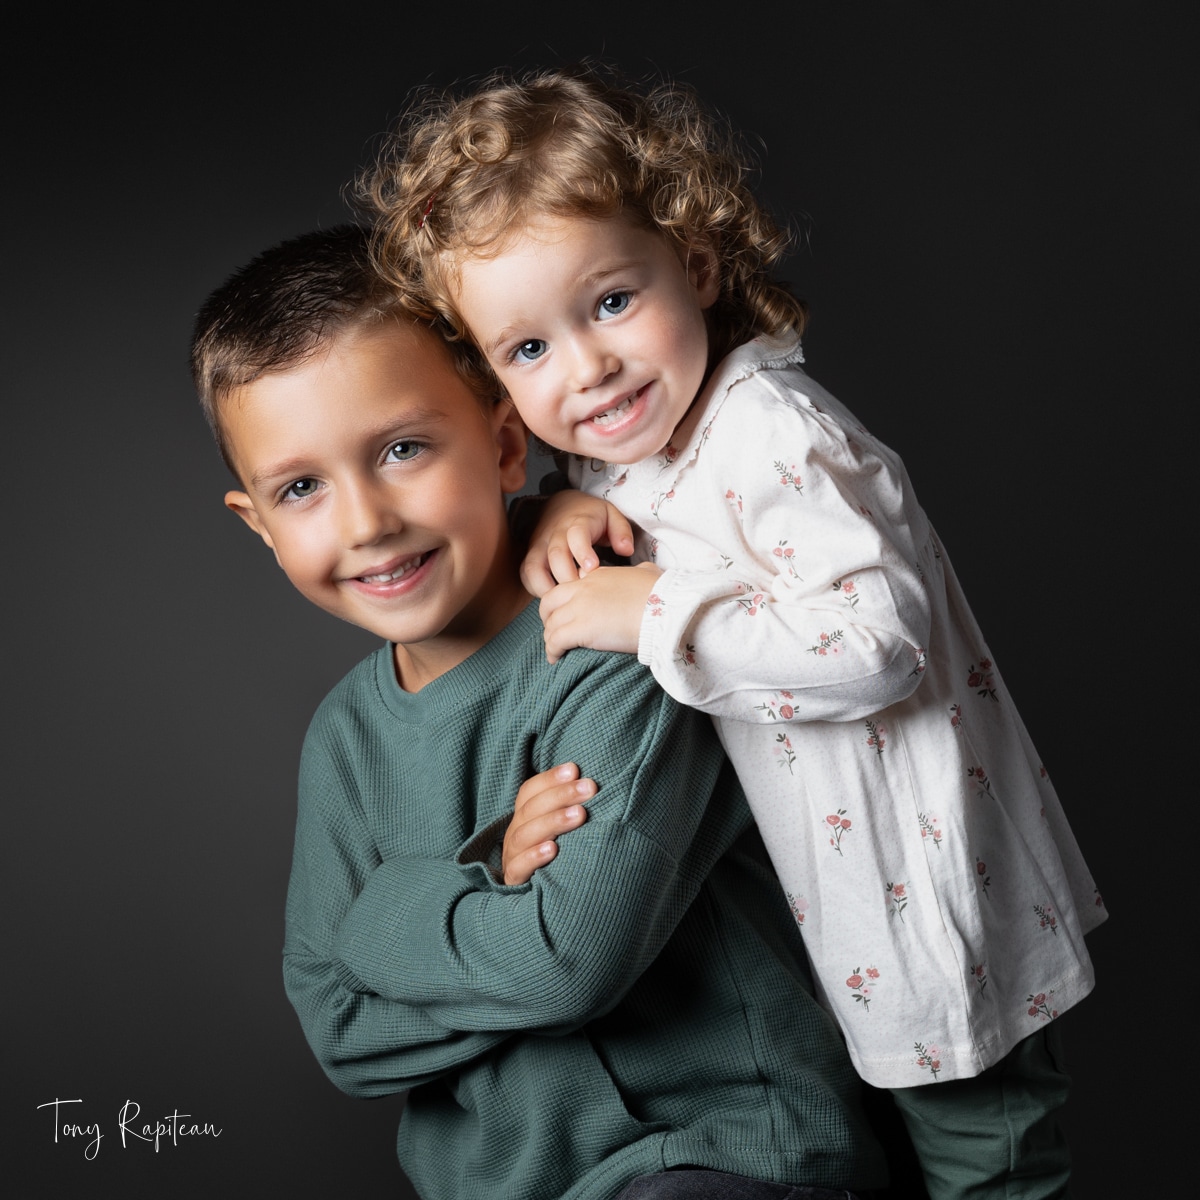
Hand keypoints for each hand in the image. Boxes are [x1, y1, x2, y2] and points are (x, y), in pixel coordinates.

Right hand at [501, 762, 595, 884]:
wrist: (545, 905)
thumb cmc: (563, 857)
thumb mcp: (564, 830)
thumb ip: (572, 808)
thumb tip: (594, 783)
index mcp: (524, 818)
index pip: (530, 791)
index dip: (550, 778)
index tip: (575, 769)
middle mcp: (515, 834)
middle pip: (530, 809)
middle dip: (561, 795)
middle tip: (589, 788)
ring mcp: (512, 858)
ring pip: (523, 835)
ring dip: (553, 822)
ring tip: (580, 815)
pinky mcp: (515, 883)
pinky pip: (519, 868)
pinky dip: (534, 857)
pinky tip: (553, 849)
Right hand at [520, 490, 635, 596]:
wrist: (562, 505)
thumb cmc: (590, 516)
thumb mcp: (611, 515)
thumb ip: (621, 531)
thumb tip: (626, 550)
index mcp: (578, 522)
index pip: (577, 535)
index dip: (582, 551)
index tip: (592, 568)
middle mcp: (555, 533)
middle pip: (556, 556)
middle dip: (568, 577)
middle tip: (584, 592)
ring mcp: (539, 545)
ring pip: (534, 567)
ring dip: (547, 587)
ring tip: (565, 600)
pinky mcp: (530, 555)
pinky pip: (526, 574)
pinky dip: (535, 588)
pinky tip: (552, 597)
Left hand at [538, 562, 663, 663]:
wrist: (666, 610)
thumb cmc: (663, 594)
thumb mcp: (650, 573)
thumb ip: (642, 571)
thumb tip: (646, 572)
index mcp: (597, 576)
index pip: (567, 588)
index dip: (563, 603)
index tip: (567, 616)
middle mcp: (583, 589)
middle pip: (549, 603)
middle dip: (548, 619)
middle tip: (554, 633)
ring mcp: (580, 608)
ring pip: (551, 624)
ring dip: (550, 639)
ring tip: (555, 651)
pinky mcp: (581, 629)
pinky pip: (555, 641)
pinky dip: (552, 651)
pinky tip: (555, 658)